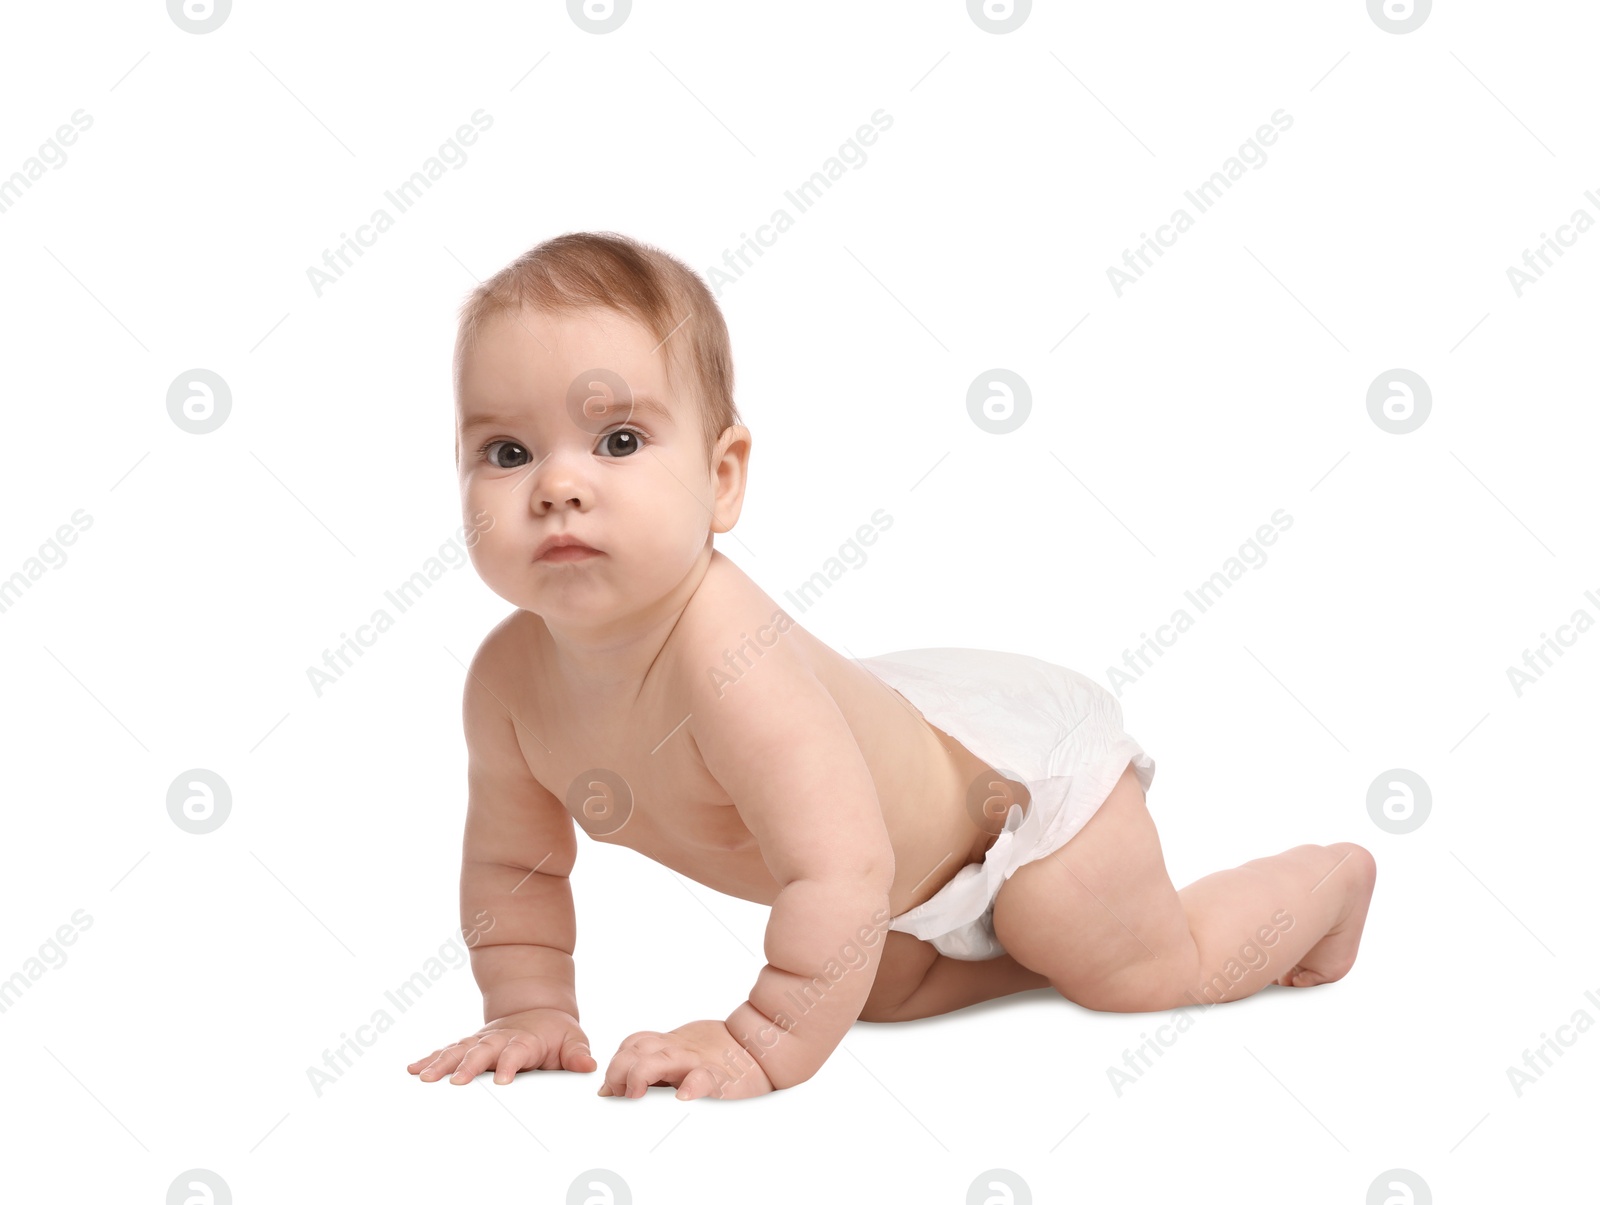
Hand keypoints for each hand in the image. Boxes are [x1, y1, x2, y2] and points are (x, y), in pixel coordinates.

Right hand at [407, 1008, 597, 1085]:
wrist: (537, 1008)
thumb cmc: (555, 1031)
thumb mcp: (573, 1038)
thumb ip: (577, 1053)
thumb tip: (588, 1066)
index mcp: (524, 1039)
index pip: (516, 1052)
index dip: (509, 1064)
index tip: (501, 1080)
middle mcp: (499, 1038)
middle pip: (481, 1050)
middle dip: (467, 1065)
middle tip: (455, 1081)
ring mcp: (482, 1041)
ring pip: (458, 1049)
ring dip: (440, 1062)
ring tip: (422, 1077)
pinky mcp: (470, 1045)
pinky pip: (447, 1051)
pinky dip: (430, 1058)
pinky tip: (413, 1069)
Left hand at [598, 1020, 774, 1100]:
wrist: (761, 1051)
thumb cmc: (716, 1061)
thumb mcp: (679, 1060)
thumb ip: (646, 1069)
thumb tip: (606, 1092)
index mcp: (668, 1047)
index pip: (632, 1045)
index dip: (615, 1065)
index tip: (607, 1091)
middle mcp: (678, 1052)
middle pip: (637, 1050)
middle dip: (619, 1070)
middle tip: (619, 1093)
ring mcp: (697, 1063)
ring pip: (660, 1059)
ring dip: (642, 1074)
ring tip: (636, 1093)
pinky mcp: (718, 1078)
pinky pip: (703, 1079)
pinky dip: (692, 1085)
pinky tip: (683, 1096)